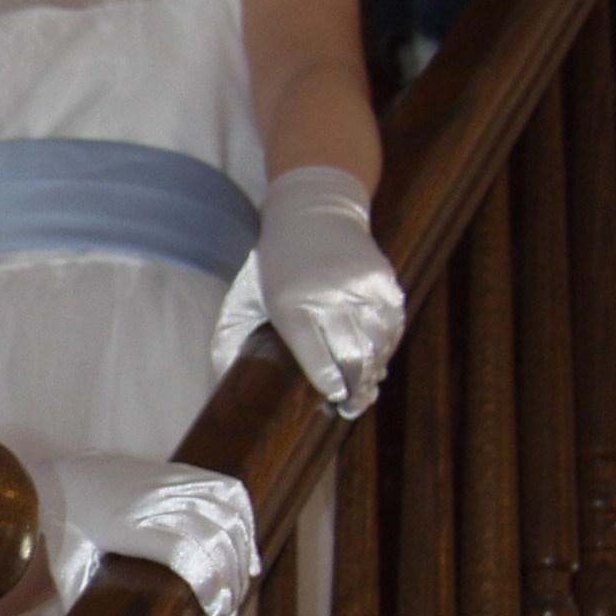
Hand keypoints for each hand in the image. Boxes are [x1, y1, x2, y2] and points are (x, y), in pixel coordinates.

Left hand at [36, 452, 259, 615]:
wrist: (59, 481)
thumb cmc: (63, 535)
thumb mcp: (64, 570)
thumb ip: (79, 605)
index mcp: (120, 527)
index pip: (181, 552)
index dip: (209, 581)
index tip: (217, 611)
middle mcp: (147, 500)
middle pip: (211, 534)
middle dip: (230, 575)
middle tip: (230, 608)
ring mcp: (165, 480)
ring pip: (225, 510)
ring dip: (243, 548)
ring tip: (243, 581)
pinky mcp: (176, 471)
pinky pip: (225, 488)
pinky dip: (244, 516)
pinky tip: (245, 545)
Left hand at [213, 166, 403, 418]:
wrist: (312, 210)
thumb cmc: (274, 264)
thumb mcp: (244, 298)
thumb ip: (230, 343)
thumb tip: (222, 385)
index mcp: (289, 304)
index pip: (315, 356)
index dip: (330, 383)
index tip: (333, 398)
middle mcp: (326, 295)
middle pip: (352, 355)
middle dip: (356, 388)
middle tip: (352, 405)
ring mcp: (358, 286)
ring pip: (377, 343)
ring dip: (375, 370)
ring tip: (368, 386)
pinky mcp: (382, 278)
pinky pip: (393, 323)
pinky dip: (389, 344)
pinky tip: (379, 358)